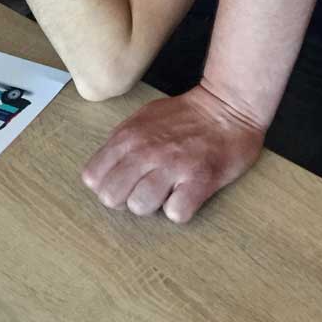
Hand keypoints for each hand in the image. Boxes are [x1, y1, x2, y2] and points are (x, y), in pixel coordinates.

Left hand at [81, 83, 264, 222]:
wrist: (228, 108)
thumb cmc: (185, 115)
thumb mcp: (143, 118)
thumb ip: (121, 142)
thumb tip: (102, 170)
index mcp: (129, 135)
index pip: (93, 177)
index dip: (106, 185)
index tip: (124, 182)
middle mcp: (146, 150)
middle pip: (111, 197)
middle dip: (126, 199)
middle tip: (146, 189)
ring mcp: (172, 166)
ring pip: (140, 207)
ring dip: (154, 205)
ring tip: (169, 189)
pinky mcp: (200, 181)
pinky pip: (175, 214)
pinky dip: (181, 208)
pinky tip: (188, 192)